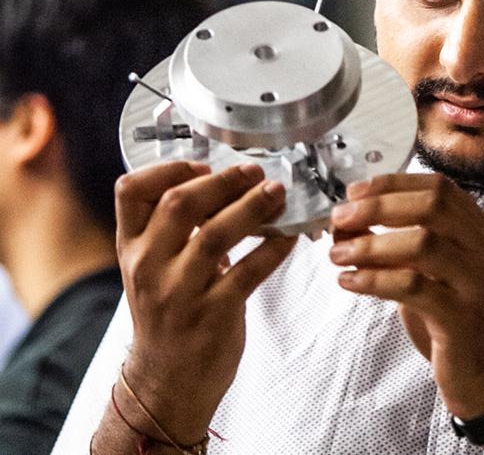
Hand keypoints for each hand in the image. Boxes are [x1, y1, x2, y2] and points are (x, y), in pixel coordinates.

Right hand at [115, 162, 295, 442]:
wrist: (167, 381)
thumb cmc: (168, 315)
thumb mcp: (154, 268)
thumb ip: (176, 229)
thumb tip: (221, 183)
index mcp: (131, 249)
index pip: (131, 192)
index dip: (169, 168)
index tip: (202, 164)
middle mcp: (148, 266)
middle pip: (180, 204)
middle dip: (223, 181)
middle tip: (255, 171)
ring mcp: (178, 292)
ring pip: (215, 235)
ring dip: (252, 207)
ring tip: (278, 193)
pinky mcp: (212, 314)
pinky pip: (248, 272)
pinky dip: (273, 249)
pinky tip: (290, 236)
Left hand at [329, 173, 483, 417]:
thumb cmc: (456, 318)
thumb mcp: (436, 273)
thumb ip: (406, 244)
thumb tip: (350, 221)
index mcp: (482, 232)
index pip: (439, 188)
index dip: (393, 184)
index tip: (355, 192)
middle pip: (432, 206)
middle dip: (378, 207)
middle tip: (340, 218)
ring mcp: (477, 283)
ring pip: (423, 243)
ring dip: (371, 245)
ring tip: (338, 254)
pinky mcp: (461, 317)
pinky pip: (413, 287)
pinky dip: (374, 280)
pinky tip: (350, 282)